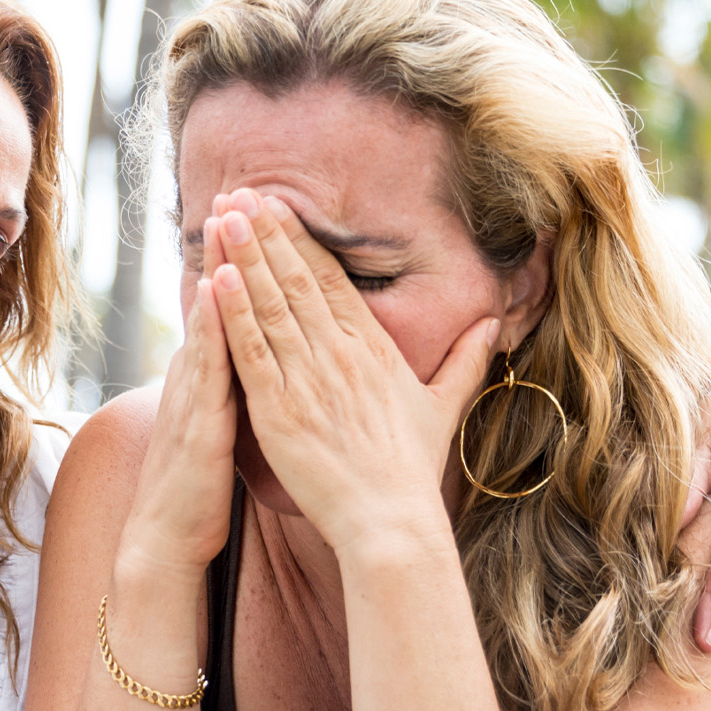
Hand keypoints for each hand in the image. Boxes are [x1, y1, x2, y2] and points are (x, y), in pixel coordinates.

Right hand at [116, 224, 237, 577]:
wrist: (166, 539)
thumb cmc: (200, 488)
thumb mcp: (223, 428)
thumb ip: (236, 390)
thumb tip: (256, 362)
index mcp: (208, 376)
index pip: (230, 306)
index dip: (244, 261)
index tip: (263, 215)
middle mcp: (196, 375)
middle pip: (218, 299)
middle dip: (231, 246)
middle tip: (245, 191)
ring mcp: (192, 395)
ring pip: (211, 320)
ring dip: (220, 270)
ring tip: (231, 219)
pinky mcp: (195, 421)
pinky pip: (207, 366)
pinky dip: (214, 327)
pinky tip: (222, 293)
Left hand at [207, 189, 498, 553]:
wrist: (391, 520)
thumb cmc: (412, 470)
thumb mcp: (444, 407)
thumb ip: (465, 361)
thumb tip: (495, 324)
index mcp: (373, 348)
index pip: (331, 278)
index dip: (300, 238)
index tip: (277, 205)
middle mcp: (340, 354)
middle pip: (297, 279)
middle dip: (265, 232)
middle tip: (238, 190)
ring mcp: (308, 380)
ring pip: (270, 305)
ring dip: (243, 257)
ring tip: (222, 215)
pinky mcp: (279, 410)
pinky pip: (252, 351)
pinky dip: (232, 313)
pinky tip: (215, 277)